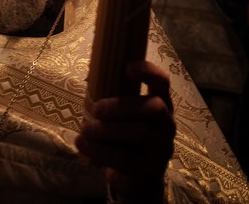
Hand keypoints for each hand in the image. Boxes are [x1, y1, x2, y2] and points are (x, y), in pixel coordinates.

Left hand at [75, 60, 174, 203]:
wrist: (136, 180)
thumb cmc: (125, 139)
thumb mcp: (123, 118)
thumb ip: (115, 100)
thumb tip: (90, 79)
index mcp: (161, 105)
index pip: (163, 83)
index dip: (149, 72)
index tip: (128, 67)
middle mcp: (166, 125)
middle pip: (154, 108)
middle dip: (122, 106)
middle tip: (96, 109)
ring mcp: (161, 149)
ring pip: (140, 133)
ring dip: (106, 129)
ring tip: (85, 129)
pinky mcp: (149, 170)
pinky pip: (125, 158)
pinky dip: (99, 150)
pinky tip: (82, 145)